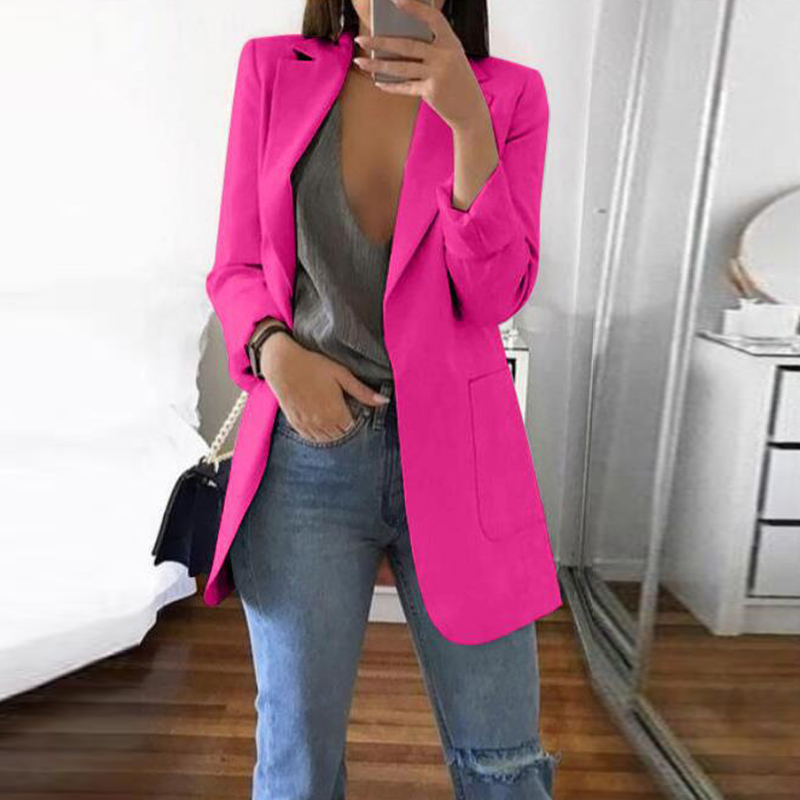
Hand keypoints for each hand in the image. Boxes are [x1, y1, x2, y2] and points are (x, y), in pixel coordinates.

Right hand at [259, 334, 388, 442]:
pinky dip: (317, 435)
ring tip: (332, 417)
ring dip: (332, 432)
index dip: (355, 420)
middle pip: (340, 435)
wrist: (282, 363)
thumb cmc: (313, 365)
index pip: (352, 428)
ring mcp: (307, 424)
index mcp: (336, 412)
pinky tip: (320, 424)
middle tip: (344, 413)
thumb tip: (384, 401)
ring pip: (326, 439)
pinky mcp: (295, 423)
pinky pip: (310, 438)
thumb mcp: (342, 375)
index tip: (354, 409)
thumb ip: (362, 392)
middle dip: (345, 427)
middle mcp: (322, 423)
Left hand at [353, 0, 488, 130]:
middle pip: (407, 45)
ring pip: (401, 67)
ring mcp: (438, 74)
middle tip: (361, 40)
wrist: (471, 110)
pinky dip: (391, 85)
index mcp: (451, 42)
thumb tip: (396, 43)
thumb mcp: (451, 59)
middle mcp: (445, 56)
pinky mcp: (431, 91)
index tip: (396, 0)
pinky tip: (379, 82)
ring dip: (378, 65)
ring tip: (361, 62)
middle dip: (380, 42)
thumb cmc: (457, 81)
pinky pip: (405, 86)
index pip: (433, 18)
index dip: (415, 8)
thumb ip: (431, 49)